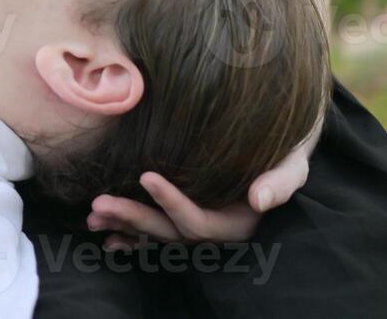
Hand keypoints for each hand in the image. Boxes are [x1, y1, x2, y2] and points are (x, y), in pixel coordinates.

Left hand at [86, 127, 317, 247]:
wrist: (279, 149)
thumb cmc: (286, 153)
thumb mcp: (293, 165)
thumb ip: (282, 183)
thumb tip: (259, 201)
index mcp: (237, 223)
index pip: (198, 221)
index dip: (172, 202)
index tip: (146, 176)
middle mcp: (214, 230)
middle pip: (168, 232)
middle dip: (133, 218)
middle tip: (99, 204)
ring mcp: (197, 226)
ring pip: (156, 233)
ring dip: (123, 225)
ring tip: (93, 217)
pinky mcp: (184, 217)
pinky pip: (154, 233)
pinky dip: (130, 236)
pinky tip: (108, 236)